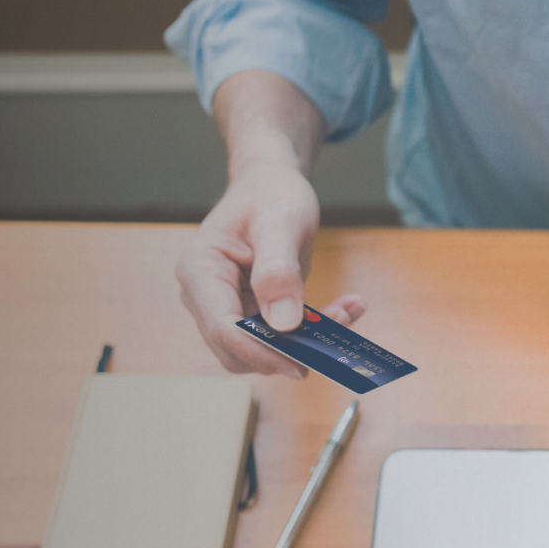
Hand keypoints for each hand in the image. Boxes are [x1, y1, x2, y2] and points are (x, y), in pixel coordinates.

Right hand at [175, 160, 366, 376]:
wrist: (271, 183)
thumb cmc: (270, 194)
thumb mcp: (280, 223)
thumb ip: (278, 271)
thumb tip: (284, 324)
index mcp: (200, 272)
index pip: (223, 328)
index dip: (261, 351)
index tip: (302, 363)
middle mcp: (206, 296)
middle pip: (239, 348)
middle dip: (288, 348)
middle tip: (338, 329)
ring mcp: (228, 306)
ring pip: (264, 347)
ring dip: (307, 340)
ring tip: (348, 311)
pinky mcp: (252, 310)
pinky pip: (281, 335)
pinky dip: (314, 328)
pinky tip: (346, 309)